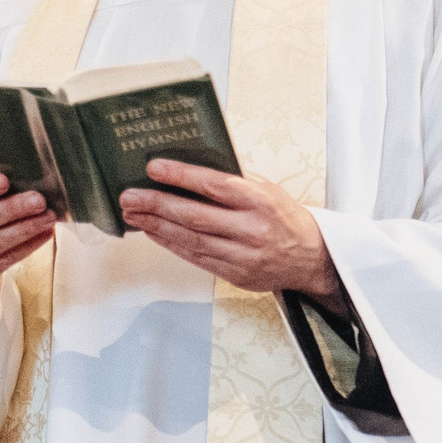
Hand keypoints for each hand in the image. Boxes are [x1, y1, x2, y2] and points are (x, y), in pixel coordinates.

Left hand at [119, 159, 347, 312]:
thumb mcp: (268, 190)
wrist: (312, 258)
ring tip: (133, 214)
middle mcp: (252, 229)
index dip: (182, 176)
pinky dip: (171, 244)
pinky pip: (196, 257)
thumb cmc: (284, 217)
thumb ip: (234, 183)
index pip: (215, 185)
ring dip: (157, 226)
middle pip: (195, 216)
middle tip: (129, 196)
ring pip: (191, 240)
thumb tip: (190, 171)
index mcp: (261, 201)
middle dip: (157, 205)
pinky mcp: (235, 274)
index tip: (154, 168)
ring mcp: (243, 255)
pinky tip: (153, 232)